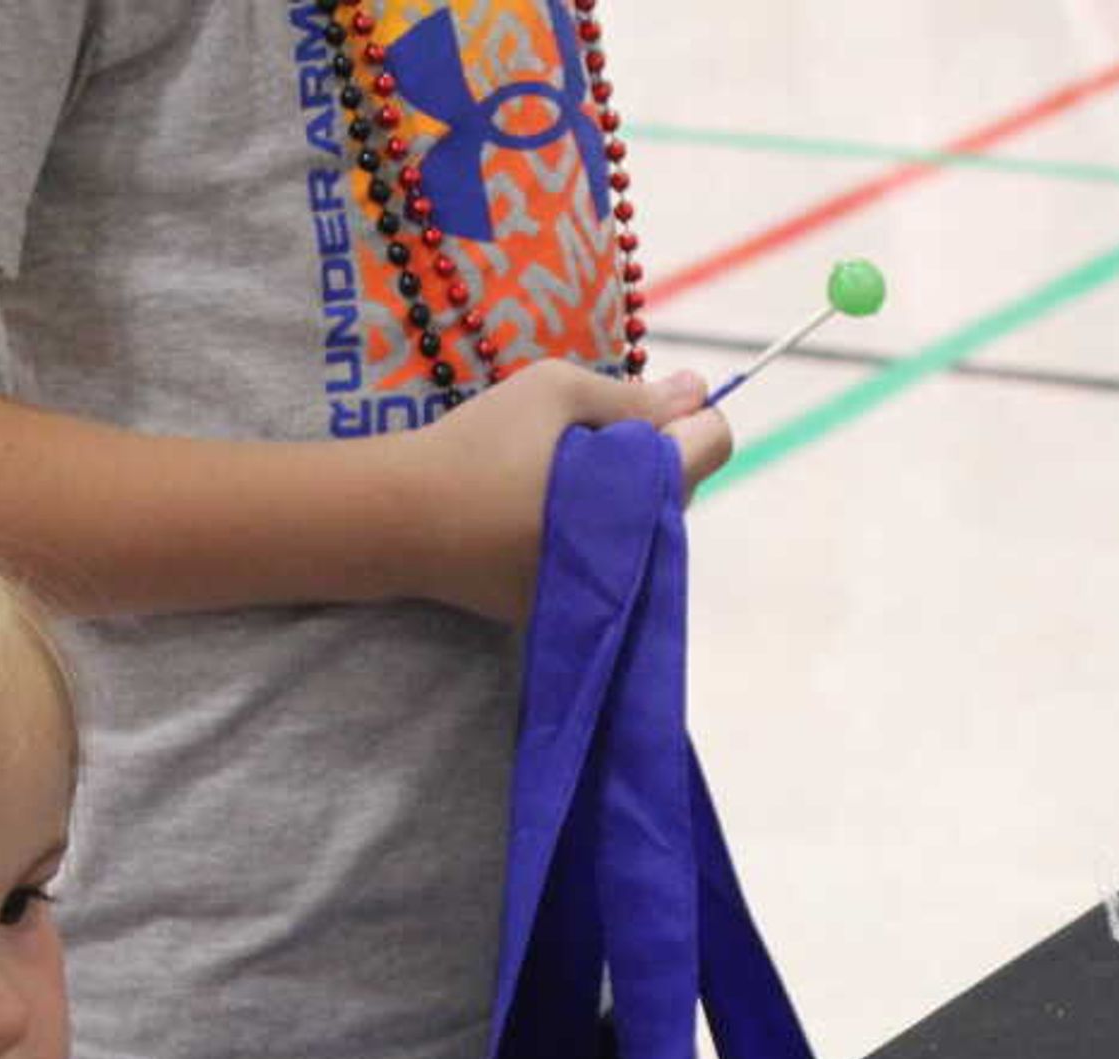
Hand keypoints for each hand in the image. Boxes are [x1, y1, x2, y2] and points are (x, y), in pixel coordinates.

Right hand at [396, 362, 734, 623]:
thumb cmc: (480, 444)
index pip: (715, 443)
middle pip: (679, 488)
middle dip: (651, 457)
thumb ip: (635, 396)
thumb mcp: (556, 390)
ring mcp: (602, 586)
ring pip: (642, 528)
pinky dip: (587, 536)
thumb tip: (698, 392)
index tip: (642, 406)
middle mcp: (637, 549)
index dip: (689, 415)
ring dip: (620, 498)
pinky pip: (602, 562)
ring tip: (556, 478)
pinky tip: (535, 516)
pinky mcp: (567, 607)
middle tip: (582, 439)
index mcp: (645, 488)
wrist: (403, 521)